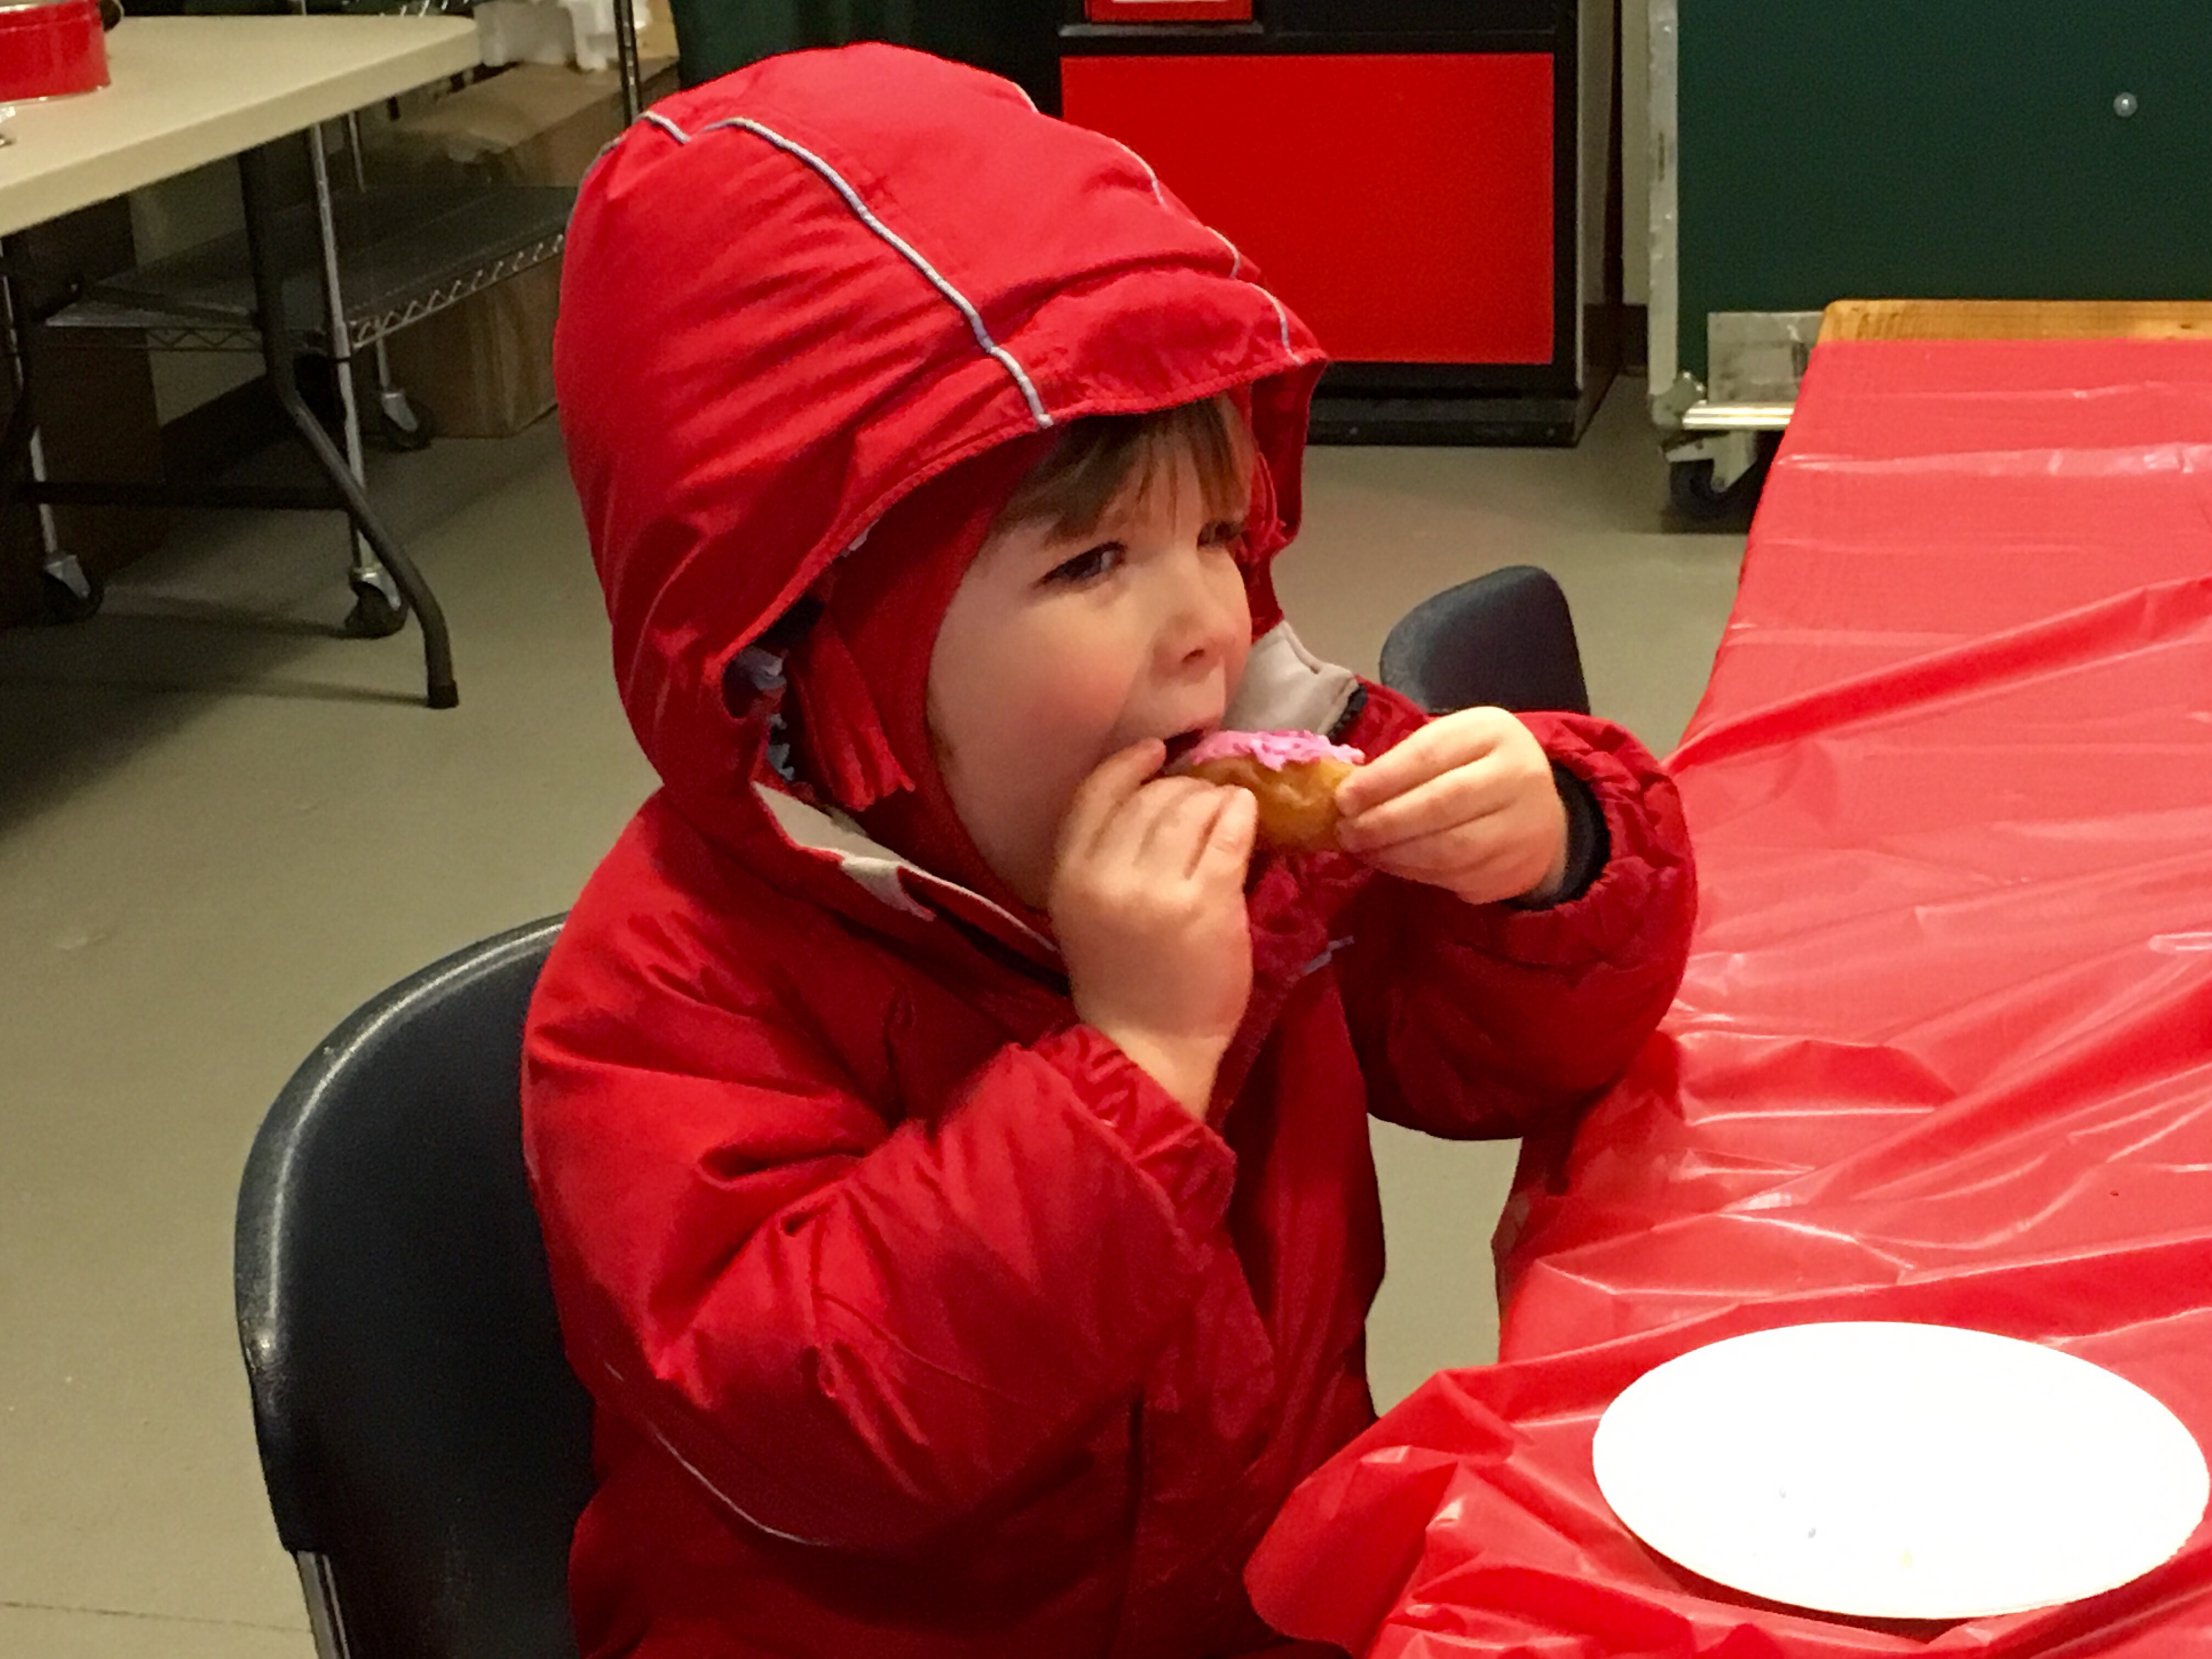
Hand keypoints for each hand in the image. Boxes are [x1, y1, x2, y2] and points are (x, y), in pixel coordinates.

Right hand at [1049, 740, 1257, 1115]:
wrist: (1148, 1047)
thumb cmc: (1124, 981)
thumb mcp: (1088, 912)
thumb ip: (1109, 858)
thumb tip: (1160, 796)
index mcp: (1070, 876)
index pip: (1094, 794)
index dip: (1127, 764)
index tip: (1155, 752)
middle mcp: (1106, 876)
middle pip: (1150, 797)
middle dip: (1183, 786)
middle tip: (1205, 794)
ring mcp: (1156, 890)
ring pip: (1190, 809)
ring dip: (1215, 799)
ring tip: (1229, 806)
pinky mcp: (1204, 904)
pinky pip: (1227, 836)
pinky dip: (1241, 816)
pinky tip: (1248, 816)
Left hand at [1335, 708, 1569, 904]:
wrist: (1541, 811)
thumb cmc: (1476, 769)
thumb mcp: (1450, 745)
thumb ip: (1406, 762)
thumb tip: (1349, 794)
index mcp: (1492, 732)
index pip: (1430, 754)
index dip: (1382, 779)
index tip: (1343, 799)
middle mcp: (1518, 776)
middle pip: (1440, 804)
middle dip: (1383, 822)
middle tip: (1346, 833)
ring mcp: (1524, 827)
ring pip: (1449, 849)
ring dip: (1395, 854)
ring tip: (1363, 850)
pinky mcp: (1516, 869)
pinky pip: (1457, 877)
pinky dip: (1415, 873)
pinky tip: (1392, 864)